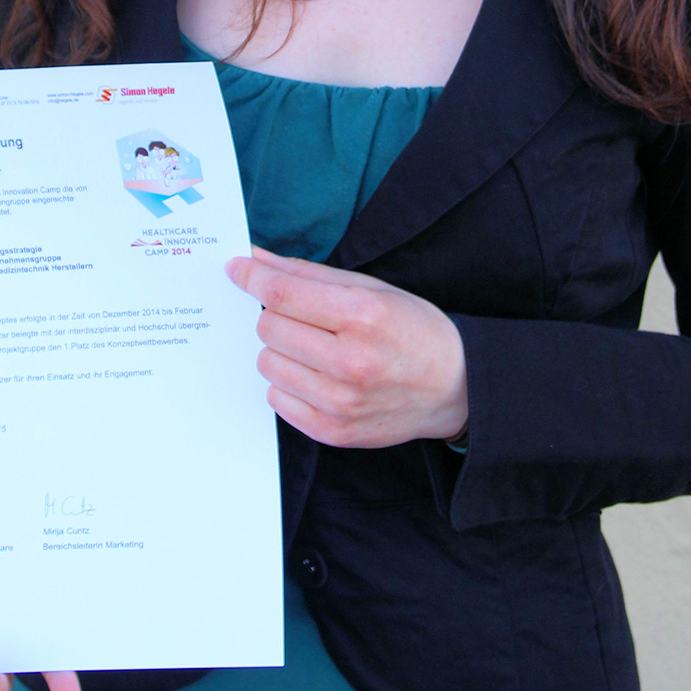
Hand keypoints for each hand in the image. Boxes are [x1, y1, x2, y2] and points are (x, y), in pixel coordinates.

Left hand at [225, 245, 467, 447]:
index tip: (235, 267)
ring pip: (267, 364)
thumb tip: (257, 258)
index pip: (283, 293)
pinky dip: (287, 382)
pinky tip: (315, 375)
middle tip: (299, 315)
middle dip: (273, 314)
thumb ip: (310, 274)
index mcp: (363, 315)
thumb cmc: (412, 329)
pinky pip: (277, 400)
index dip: (251, 276)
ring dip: (280, 350)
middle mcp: (350, 361)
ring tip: (311, 347)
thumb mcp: (371, 288)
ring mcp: (340, 402)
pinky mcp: (333, 431)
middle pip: (269, 327)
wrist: (454, 387)